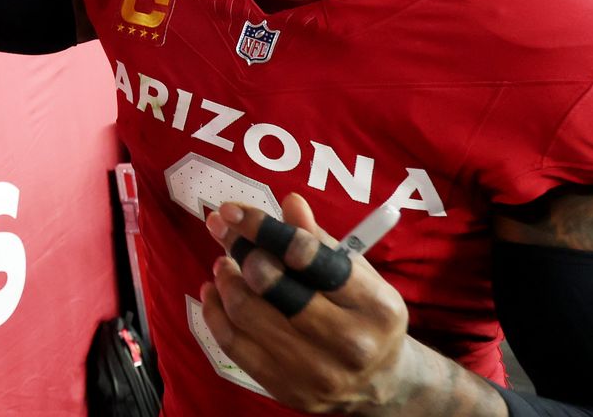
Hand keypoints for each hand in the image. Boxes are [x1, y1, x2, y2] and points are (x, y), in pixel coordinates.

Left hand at [199, 194, 411, 413]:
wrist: (380, 383)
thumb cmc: (365, 315)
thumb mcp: (357, 274)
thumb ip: (321, 241)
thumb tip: (290, 203)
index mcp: (374, 305)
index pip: (307, 256)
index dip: (263, 228)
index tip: (233, 211)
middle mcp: (349, 342)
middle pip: (272, 285)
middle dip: (240, 250)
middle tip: (224, 232)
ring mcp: (316, 372)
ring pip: (247, 314)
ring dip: (225, 279)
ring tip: (222, 262)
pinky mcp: (286, 390)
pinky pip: (234, 345)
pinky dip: (215, 313)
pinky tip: (213, 291)